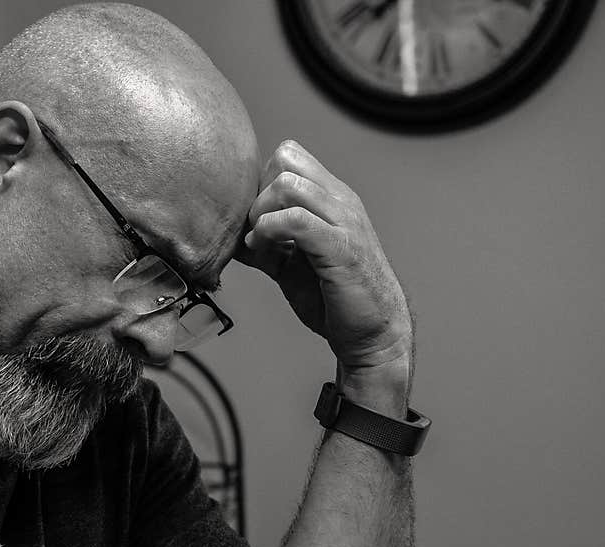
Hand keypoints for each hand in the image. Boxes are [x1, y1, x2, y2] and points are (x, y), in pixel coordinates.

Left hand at [236, 140, 412, 396]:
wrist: (373, 333)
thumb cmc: (335, 298)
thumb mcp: (292, 264)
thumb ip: (266, 244)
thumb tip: (230, 237)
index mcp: (332, 198)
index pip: (289, 155)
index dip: (261, 183)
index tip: (255, 220)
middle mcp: (340, 201)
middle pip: (285, 160)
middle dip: (258, 194)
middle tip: (255, 231)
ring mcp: (344, 221)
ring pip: (287, 184)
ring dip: (261, 213)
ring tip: (260, 243)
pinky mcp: (341, 247)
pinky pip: (295, 220)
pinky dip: (269, 232)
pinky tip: (265, 254)